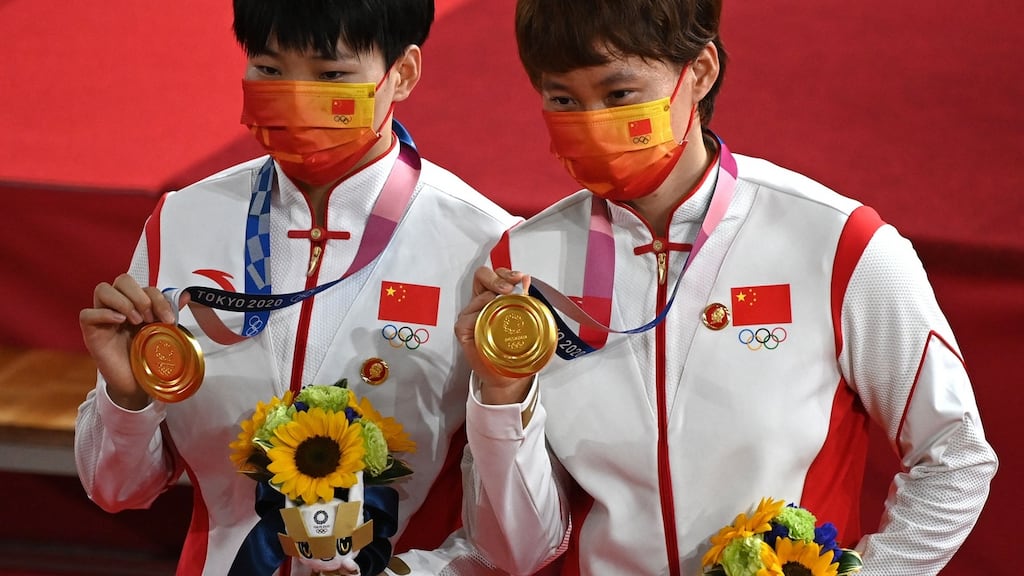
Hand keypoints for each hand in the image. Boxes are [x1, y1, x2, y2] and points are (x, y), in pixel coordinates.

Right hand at [79, 273, 177, 409]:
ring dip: (123, 302)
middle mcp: (118, 307)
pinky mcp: (91, 332)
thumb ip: (170, 314)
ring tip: (135, 321)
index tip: (168, 320)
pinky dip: (104, 314)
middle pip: (122, 280)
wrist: (138, 383)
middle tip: (148, 318)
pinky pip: (87, 314)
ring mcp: (103, 318)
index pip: (144, 287)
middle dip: (139, 296)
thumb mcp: (162, 333)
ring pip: (102, 289)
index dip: (158, 299)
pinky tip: (120, 322)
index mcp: (136, 305)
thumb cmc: (148, 357)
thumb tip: (186, 296)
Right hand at [455, 267, 533, 404]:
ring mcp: (471, 315)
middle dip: (496, 278)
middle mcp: (482, 302)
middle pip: (482, 276)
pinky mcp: (463, 330)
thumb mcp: (525, 321)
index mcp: (496, 296)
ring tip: (504, 303)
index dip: (505, 272)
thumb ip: (524, 300)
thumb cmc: (515, 348)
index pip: (495, 274)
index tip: (519, 278)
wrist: (507, 375)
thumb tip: (526, 279)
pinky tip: (487, 319)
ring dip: (491, 296)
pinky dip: (477, 315)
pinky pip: (466, 318)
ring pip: (475, 296)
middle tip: (509, 289)